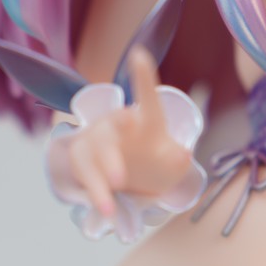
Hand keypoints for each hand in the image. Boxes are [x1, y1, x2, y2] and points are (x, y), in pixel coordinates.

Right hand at [64, 48, 197, 220]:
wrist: (132, 178)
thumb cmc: (154, 161)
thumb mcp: (171, 165)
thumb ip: (176, 160)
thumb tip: (182, 154)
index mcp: (145, 121)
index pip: (147, 98)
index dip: (143, 77)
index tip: (139, 55)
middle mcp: (118, 125)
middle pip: (112, 126)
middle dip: (115, 136)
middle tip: (124, 146)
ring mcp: (97, 141)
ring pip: (95, 152)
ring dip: (103, 172)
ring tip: (116, 189)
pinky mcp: (83, 160)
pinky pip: (86, 175)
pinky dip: (96, 193)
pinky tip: (107, 210)